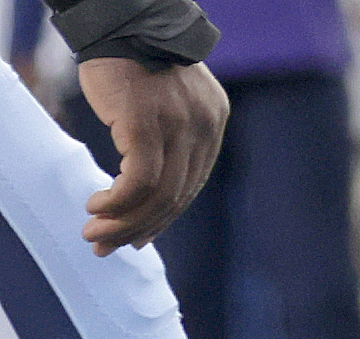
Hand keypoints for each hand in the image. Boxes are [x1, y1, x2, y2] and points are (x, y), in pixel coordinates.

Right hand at [75, 57, 226, 251]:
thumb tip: (146, 187)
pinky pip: (139, 181)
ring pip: (159, 196)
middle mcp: (203, 128)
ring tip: (96, 233)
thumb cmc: (130, 57)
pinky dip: (117, 202)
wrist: (118, 17)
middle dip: (140, 228)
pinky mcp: (147, 124)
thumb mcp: (161, 99)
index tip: (136, 236)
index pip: (190, 185)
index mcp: (211, 124)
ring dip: (125, 222)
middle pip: (177, 197)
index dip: (163, 217)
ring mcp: (178, 127)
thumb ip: (165, 137)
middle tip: (106, 244)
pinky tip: (97, 207)